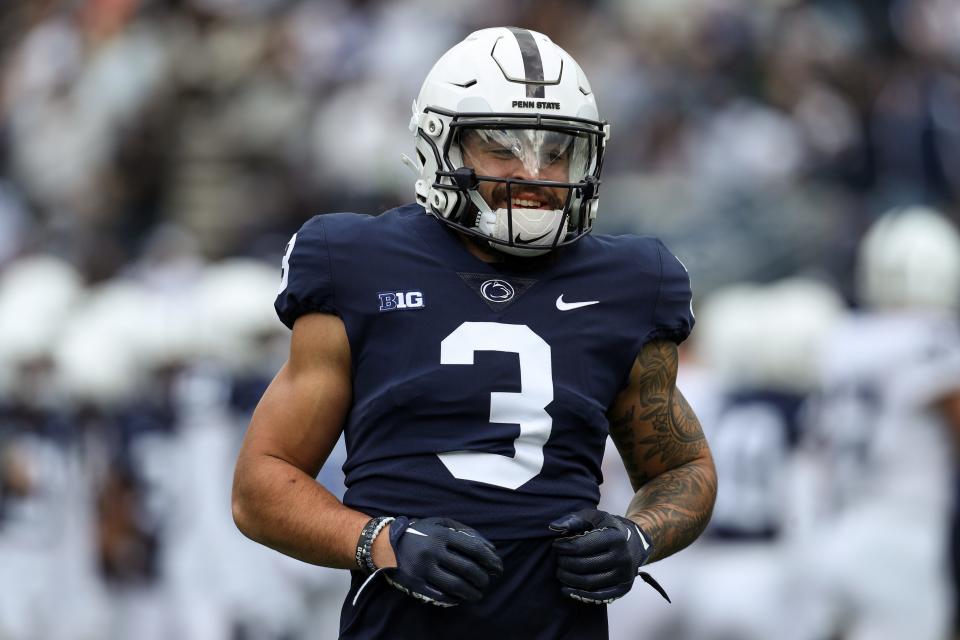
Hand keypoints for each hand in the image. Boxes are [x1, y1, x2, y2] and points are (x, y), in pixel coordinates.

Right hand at [383, 516, 502, 606]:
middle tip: (487, 581)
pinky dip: (454, 598)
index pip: (474, 548)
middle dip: (483, 578)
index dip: (490, 560)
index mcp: (441, 535)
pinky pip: (440, 594)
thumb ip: (466, 532)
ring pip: (456, 585)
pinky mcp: (416, 583)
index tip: (498, 568)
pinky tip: (460, 597)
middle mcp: (433, 551)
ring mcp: (423, 569)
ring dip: (472, 592)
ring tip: (478, 593)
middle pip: (468, 569)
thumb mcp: (441, 524)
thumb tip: (491, 549)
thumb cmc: (421, 533)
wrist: (386, 544)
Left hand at [550, 508, 654, 603]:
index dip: (564, 547)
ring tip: (560, 572)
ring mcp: (624, 574)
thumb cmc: (606, 529)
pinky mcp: (623, 588)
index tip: (556, 545)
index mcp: (615, 537)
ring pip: (589, 582)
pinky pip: (598, 596)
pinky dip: (579, 594)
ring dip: (569, 579)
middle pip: (584, 566)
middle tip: (558, 560)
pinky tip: (566, 589)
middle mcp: (622, 557)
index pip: (581, 546)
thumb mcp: (593, 518)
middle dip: (565, 563)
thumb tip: (554, 527)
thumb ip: (573, 520)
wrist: (632, 543)